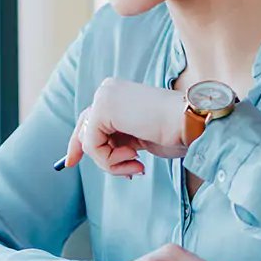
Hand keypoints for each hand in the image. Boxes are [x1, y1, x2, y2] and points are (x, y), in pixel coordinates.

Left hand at [65, 77, 186, 174]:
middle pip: (85, 133)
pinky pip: (92, 145)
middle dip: (104, 159)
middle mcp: (107, 91)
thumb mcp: (137, 136)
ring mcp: (104, 97)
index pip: (89, 120)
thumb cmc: (173, 133)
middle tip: (130, 169)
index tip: (70, 163)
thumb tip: (89, 151)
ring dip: (112, 162)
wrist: (190, 124)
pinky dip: (110, 161)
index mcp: (116, 94)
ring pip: (89, 142)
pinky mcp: (103, 108)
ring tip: (136, 162)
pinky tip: (134, 157)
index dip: (79, 144)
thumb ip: (116, 139)